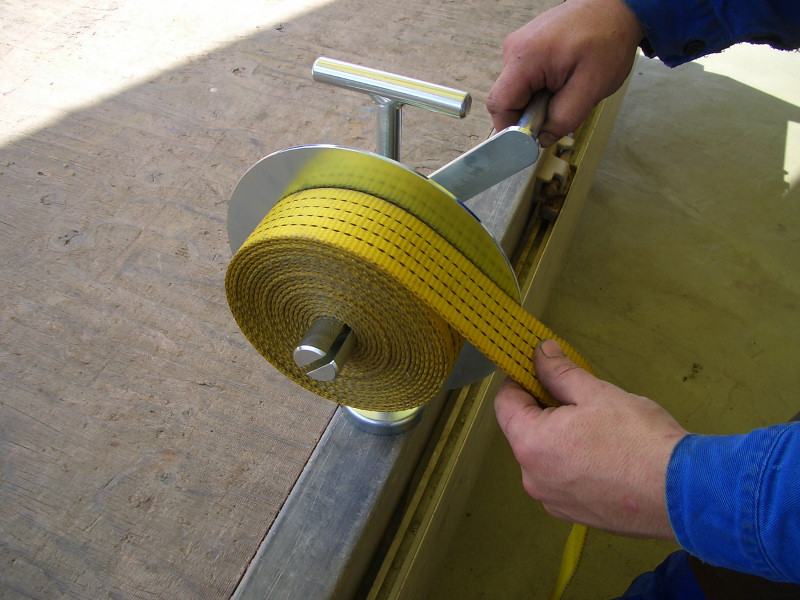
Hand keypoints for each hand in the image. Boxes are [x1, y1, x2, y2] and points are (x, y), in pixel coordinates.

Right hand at [487, 0, 643, 145]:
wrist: (616, 7)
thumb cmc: (607, 38)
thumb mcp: (591, 87)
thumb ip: (564, 118)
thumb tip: (543, 137)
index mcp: (524, 58)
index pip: (499, 105)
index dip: (511, 129)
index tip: (532, 139)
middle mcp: (514, 49)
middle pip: (507, 98)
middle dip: (529, 114)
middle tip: (560, 110)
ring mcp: (520, 46)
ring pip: (517, 90)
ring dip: (538, 101)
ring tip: (566, 89)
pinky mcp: (528, 46)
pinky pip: (526, 78)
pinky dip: (542, 88)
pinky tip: (563, 80)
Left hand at [494, 340, 686, 538]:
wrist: (681, 493)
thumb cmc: (638, 439)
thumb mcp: (596, 393)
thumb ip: (560, 373)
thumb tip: (541, 354)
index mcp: (530, 444)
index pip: (504, 404)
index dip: (519, 381)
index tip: (538, 369)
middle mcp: (532, 477)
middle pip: (523, 431)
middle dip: (543, 409)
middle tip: (578, 396)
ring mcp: (552, 501)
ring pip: (544, 457)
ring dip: (559, 437)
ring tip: (597, 428)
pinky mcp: (574, 515)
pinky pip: (562, 480)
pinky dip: (574, 464)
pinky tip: (604, 455)